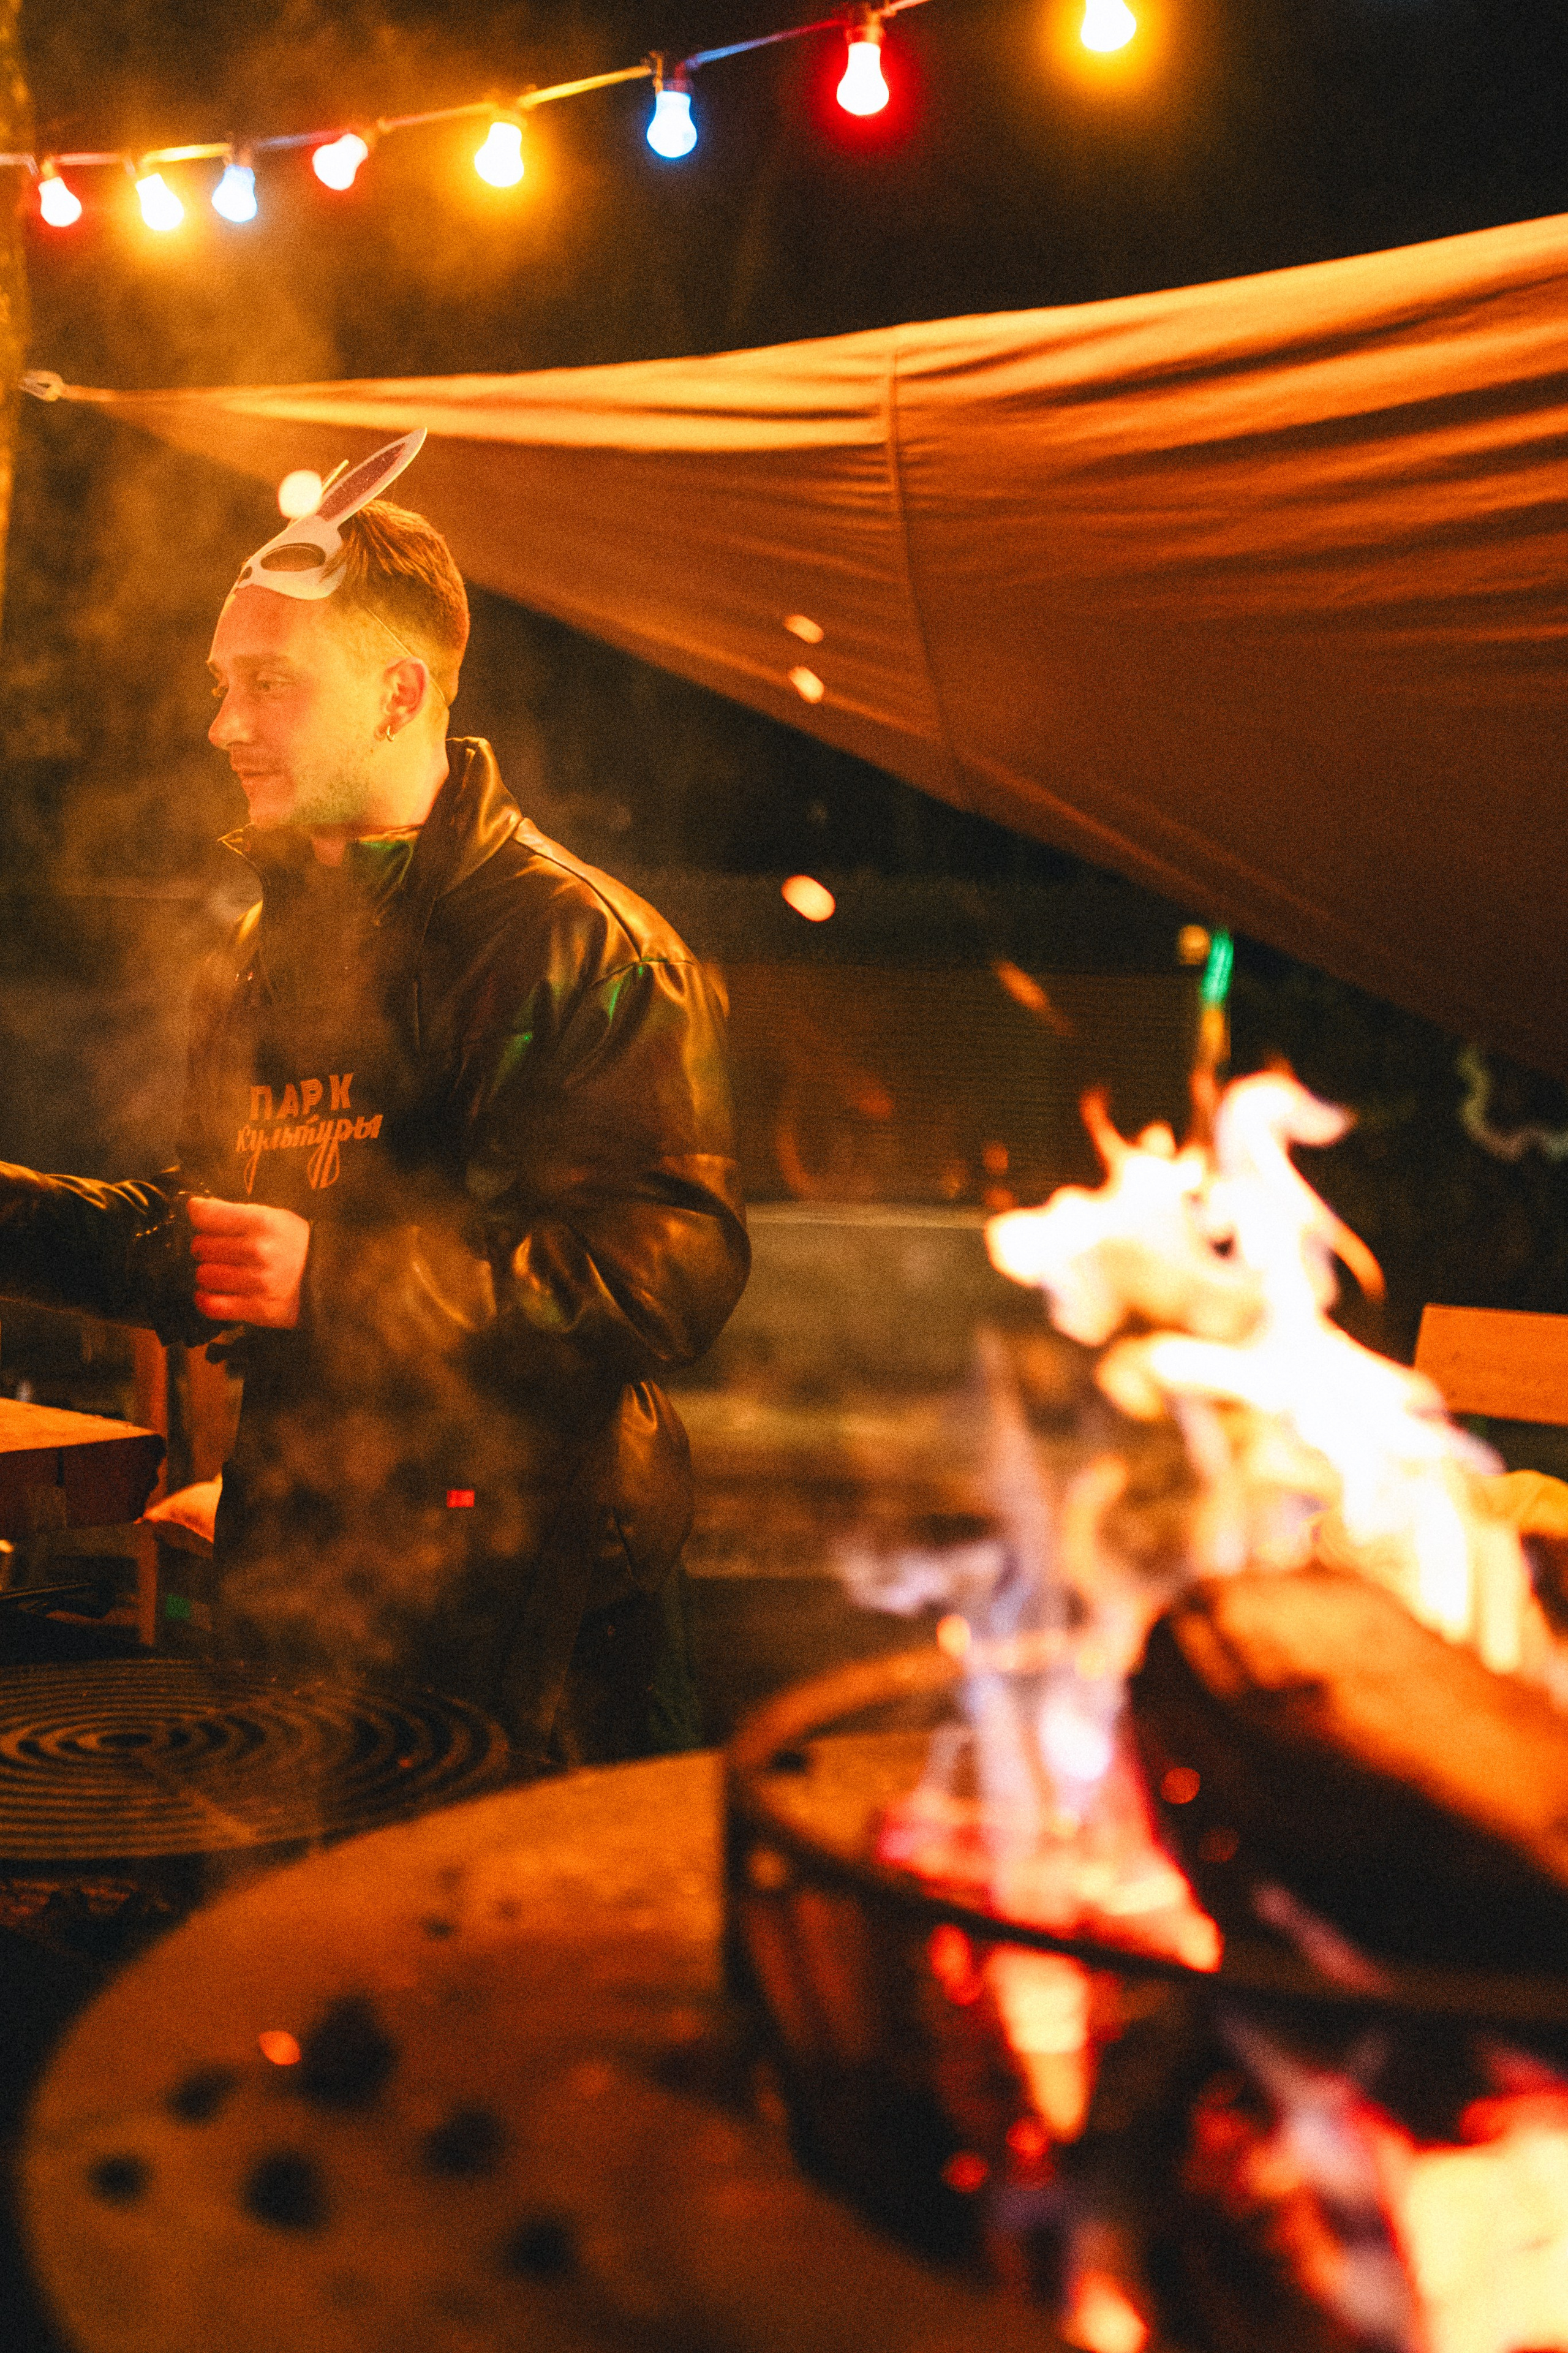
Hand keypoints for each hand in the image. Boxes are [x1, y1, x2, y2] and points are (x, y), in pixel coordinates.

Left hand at [188, 1196, 310, 1328]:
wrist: (332, 1280)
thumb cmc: (297, 1244)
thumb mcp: (275, 1217)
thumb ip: (235, 1212)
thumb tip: (195, 1207)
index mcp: (262, 1222)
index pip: (206, 1216)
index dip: (199, 1217)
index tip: (205, 1221)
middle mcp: (257, 1251)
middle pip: (200, 1247)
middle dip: (206, 1248)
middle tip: (221, 1252)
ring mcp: (256, 1282)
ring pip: (204, 1275)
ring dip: (209, 1275)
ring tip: (222, 1273)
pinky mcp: (256, 1309)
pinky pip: (212, 1306)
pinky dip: (205, 1300)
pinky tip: (210, 1294)